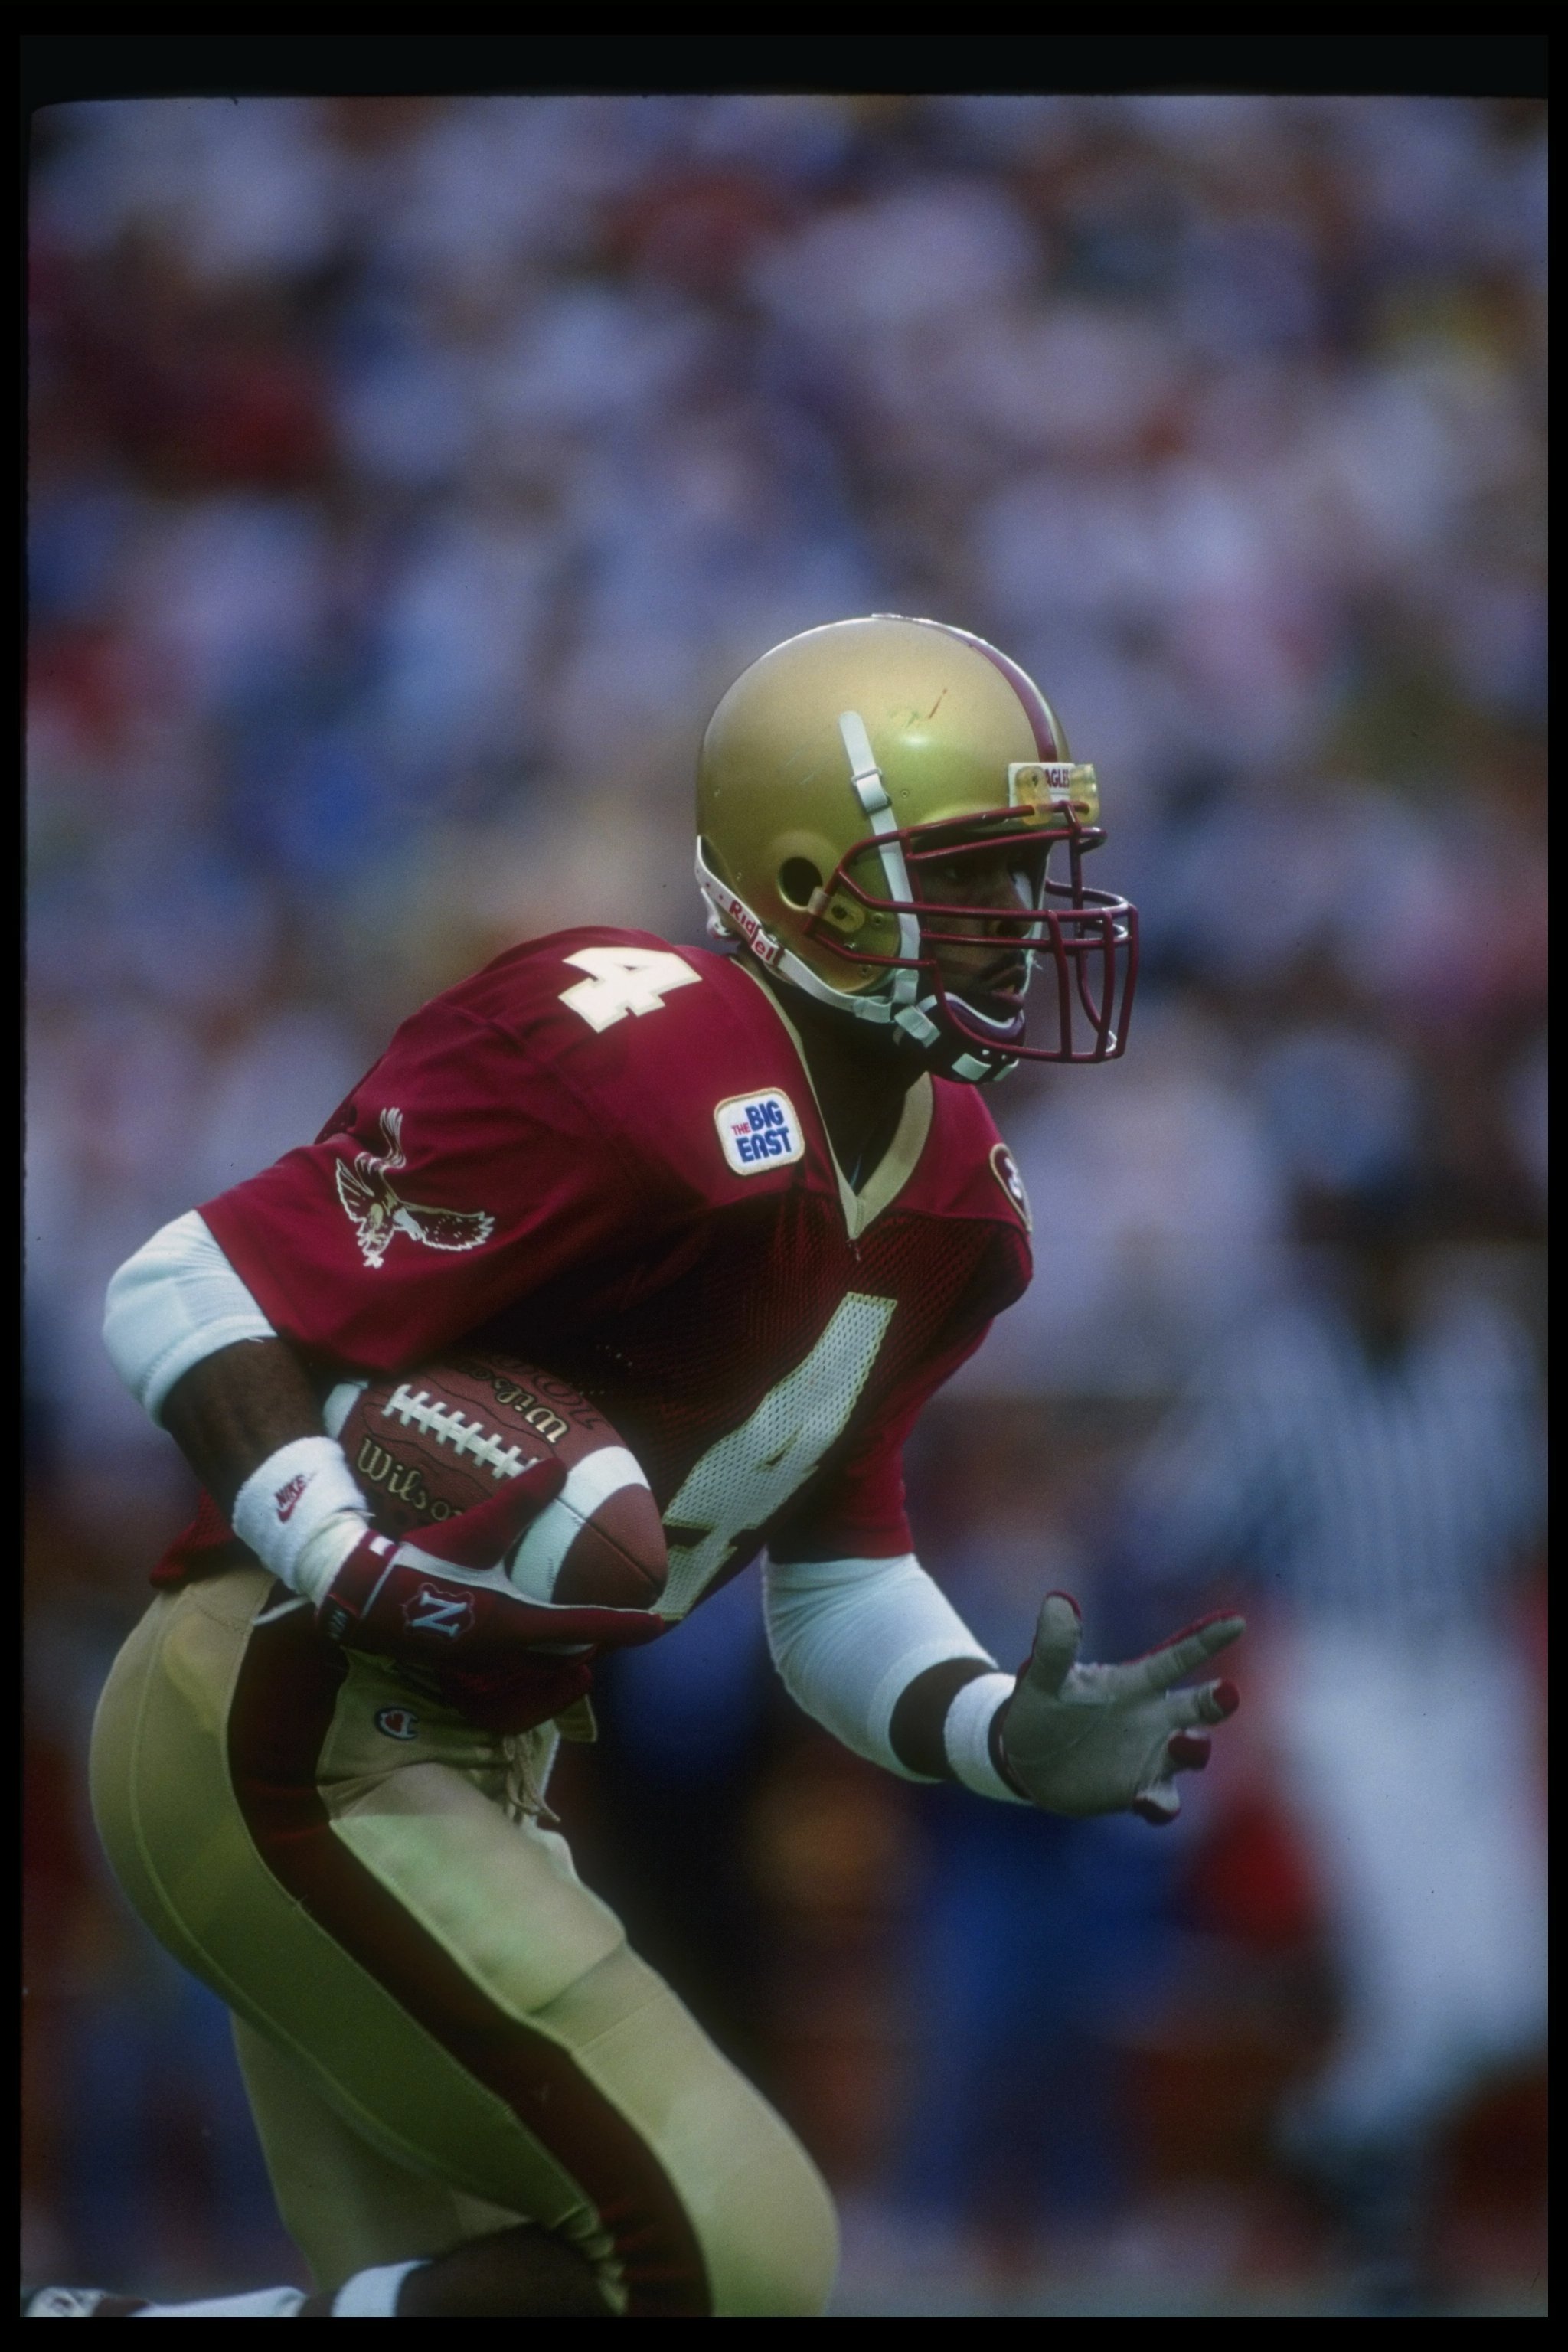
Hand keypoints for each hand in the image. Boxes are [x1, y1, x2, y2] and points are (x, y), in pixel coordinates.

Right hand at [317, 1466, 665, 1734]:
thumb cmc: (419, 1564)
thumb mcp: (473, 1530)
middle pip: (565, 1657)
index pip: (583, 1627)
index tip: (661, 1626)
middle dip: (597, 1645)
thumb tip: (559, 1466)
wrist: (360, 1598)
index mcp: (513, 1624)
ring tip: (585, 1639)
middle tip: (627, 1629)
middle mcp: (502, 1652)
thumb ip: (519, 1501)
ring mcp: (479, 1663)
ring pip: (538, 1670)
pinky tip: (526, 1637)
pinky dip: (533, 1660)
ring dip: (566, 1657)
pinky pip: (510, 1671)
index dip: (623, 1626)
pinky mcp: (459, 1662)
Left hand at [997, 1593, 1243, 1824]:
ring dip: (1193, 1749)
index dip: (1207, 1639)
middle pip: (1199, 1707)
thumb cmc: (1041, 1708)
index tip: (1237, 1621)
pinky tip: (1146, 1800)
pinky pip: (1161, 1801)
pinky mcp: (1139, 1790)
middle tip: (1226, 1693)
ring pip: (1190, 1754)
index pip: (1179, 1657)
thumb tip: (1058, 1601)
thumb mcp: (1042, 1677)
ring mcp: (1152, 1756)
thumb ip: (1054, 1646)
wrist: (1026, 1761)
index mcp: (1136, 1682)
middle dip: (1217, 1701)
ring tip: (1182, 1742)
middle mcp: (1154, 1717)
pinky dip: (1160, 1803)